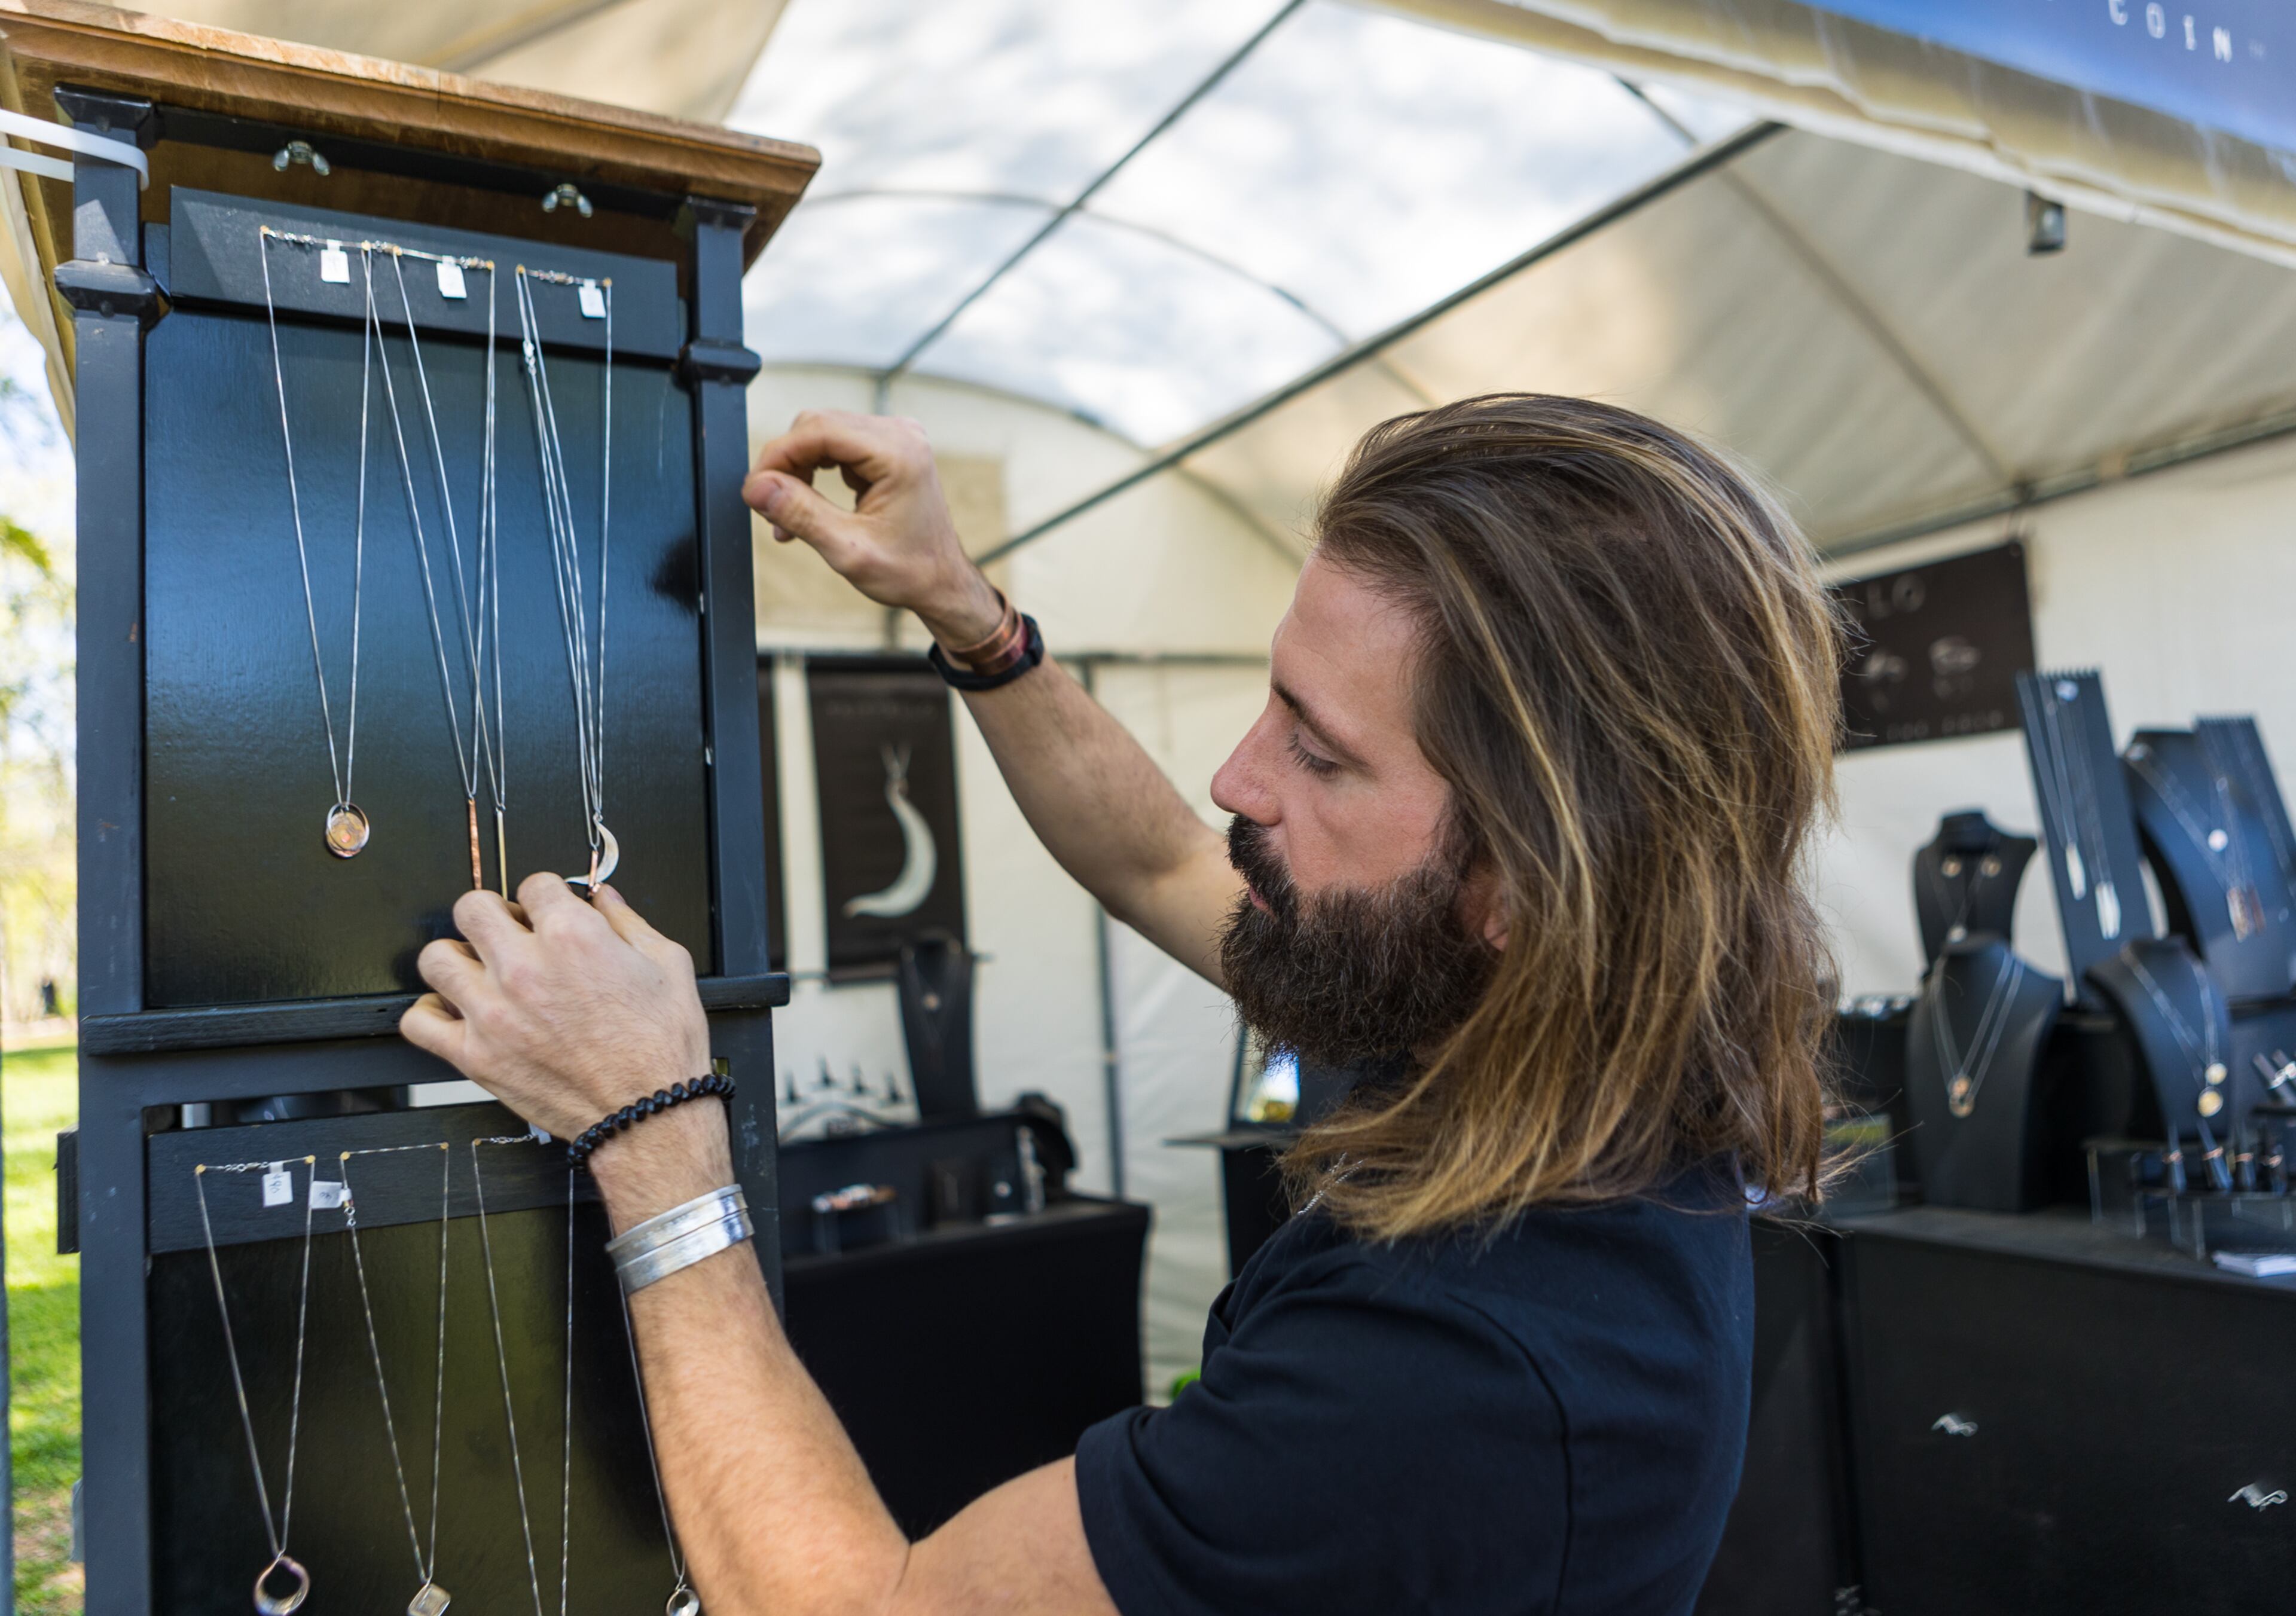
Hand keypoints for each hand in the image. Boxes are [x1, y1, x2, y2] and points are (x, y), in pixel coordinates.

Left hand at [400, 874, 711, 1150]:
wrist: (646, 1115)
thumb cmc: (661, 1048)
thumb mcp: (668, 965)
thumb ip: (629, 922)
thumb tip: (605, 899)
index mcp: (572, 937)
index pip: (535, 884)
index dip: (548, 896)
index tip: (552, 912)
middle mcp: (524, 969)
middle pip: (473, 907)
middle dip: (494, 913)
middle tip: (511, 933)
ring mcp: (493, 1013)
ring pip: (436, 958)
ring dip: (458, 957)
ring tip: (481, 970)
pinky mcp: (475, 1057)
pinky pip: (419, 1022)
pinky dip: (431, 1013)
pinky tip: (458, 1012)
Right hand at [743, 409, 1003, 647]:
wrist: (941, 583)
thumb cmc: (909, 572)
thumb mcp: (848, 550)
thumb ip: (801, 513)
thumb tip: (757, 486)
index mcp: (899, 454)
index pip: (819, 429)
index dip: (778, 455)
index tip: (754, 489)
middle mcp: (900, 435)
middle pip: (817, 426)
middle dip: (786, 465)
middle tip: (770, 510)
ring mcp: (896, 438)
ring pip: (822, 434)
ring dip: (797, 471)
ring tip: (788, 518)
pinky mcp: (888, 449)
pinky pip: (836, 446)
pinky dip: (814, 472)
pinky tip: (807, 508)